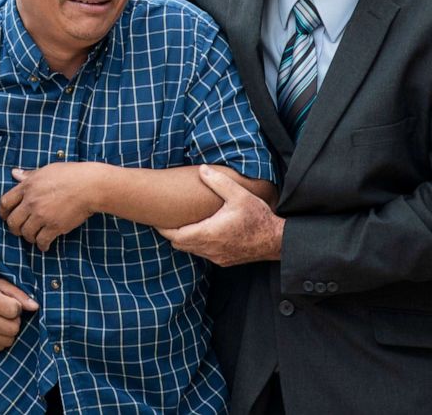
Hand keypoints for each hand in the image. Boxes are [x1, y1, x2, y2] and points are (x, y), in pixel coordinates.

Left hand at [0, 162, 95, 250]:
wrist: (90, 186)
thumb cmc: (71, 174)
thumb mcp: (47, 170)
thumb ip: (29, 175)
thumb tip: (14, 173)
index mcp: (28, 186)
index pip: (5, 202)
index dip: (3, 212)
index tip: (5, 216)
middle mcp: (31, 202)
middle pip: (12, 222)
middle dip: (14, 228)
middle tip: (19, 230)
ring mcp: (42, 215)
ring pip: (25, 233)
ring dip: (29, 237)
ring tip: (34, 236)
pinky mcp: (54, 226)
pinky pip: (41, 241)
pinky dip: (42, 245)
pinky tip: (44, 245)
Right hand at [0, 277, 37, 351]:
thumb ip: (19, 295)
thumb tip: (35, 307)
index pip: (15, 310)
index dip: (16, 306)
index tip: (8, 302)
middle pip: (14, 328)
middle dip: (14, 320)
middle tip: (5, 313)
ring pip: (8, 340)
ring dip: (8, 331)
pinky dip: (0, 338)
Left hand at [157, 165, 283, 265]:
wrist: (276, 241)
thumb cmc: (258, 217)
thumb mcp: (239, 195)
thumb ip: (218, 181)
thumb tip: (202, 169)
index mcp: (208, 233)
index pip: (175, 235)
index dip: (163, 228)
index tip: (155, 219)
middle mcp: (209, 249)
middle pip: (179, 245)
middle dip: (171, 233)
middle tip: (166, 220)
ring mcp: (217, 257)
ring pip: (191, 250)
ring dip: (185, 239)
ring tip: (182, 224)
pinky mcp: (224, 261)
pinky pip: (203, 254)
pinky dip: (198, 244)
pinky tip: (203, 232)